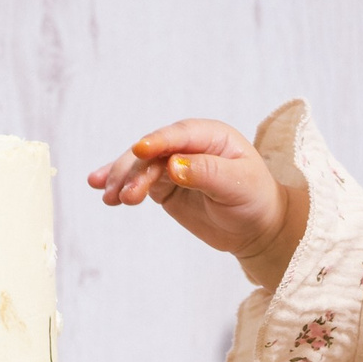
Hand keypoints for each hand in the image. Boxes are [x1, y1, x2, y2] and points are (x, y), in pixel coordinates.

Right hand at [87, 118, 309, 288]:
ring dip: (123, 179)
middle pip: (153, 151)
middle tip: (123, 193)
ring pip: (141, 166)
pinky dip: (122, 186)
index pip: (180, 134)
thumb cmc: (255, 199)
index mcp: (212, 136)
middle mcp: (188, 145)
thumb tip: (172, 166)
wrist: (257, 227)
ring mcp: (173, 164)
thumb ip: (206, 172)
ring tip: (111, 198)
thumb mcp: (238, 184)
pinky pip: (139, 182)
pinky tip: (105, 193)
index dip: (158, 141)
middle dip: (134, 169)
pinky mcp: (164, 185)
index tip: (139, 150)